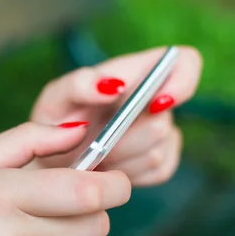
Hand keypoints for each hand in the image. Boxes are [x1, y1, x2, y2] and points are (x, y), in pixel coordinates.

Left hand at [30, 46, 202, 186]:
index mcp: (134, 74)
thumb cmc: (53, 122)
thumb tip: (115, 84)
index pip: (184, 62)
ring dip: (120, 159)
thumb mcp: (56, 98)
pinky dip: (128, 174)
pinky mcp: (161, 163)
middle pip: (162, 121)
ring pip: (156, 152)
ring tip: (96, 155)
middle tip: (95, 142)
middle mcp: (154, 101)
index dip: (182, 81)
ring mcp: (161, 134)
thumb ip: (80, 83)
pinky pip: (158, 171)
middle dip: (124, 138)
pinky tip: (108, 167)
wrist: (50, 163)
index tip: (155, 105)